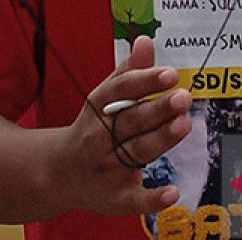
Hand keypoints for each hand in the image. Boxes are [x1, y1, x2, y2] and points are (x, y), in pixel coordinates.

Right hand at [49, 36, 190, 215]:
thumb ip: (128, 72)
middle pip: (131, 121)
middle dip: (158, 109)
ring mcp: (106, 168)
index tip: (169, 74)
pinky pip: (134, 199)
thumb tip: (146, 41)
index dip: (145, 81)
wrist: (57, 174)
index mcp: (96, 109)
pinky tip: (172, 192)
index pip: (120, 91)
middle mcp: (98, 138)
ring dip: (160, 139)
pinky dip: (152, 198)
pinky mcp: (115, 198)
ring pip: (136, 152)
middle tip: (183, 97)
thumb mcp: (103, 98)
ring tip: (183, 124)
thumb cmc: (91, 130)